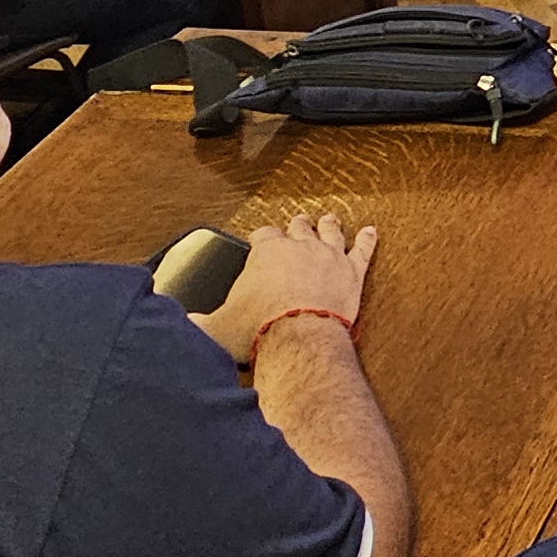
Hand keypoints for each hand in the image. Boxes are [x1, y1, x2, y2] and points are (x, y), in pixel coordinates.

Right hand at [202, 212, 378, 361]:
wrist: (299, 337)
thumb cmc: (258, 329)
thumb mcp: (218, 326)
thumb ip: (201, 322)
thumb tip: (185, 324)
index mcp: (267, 253)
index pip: (263, 235)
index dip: (262, 237)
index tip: (260, 239)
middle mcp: (299, 247)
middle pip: (298, 227)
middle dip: (296, 225)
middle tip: (297, 221)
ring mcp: (329, 256)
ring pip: (330, 232)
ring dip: (329, 225)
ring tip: (329, 219)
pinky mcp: (353, 272)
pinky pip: (363, 250)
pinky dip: (368, 240)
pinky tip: (371, 232)